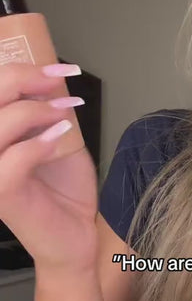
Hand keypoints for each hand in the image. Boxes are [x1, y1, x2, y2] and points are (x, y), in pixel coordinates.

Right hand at [0, 63, 98, 274]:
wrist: (76, 232)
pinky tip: (61, 138)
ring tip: (64, 113)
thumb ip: (43, 108)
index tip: (58, 67)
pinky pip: (14, 158)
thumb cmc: (62, 187)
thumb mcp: (54, 135)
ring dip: (35, 110)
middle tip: (59, 80)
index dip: (16, 70)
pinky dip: (41, 142)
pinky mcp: (2, 195)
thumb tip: (49, 72)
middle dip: (23, 79)